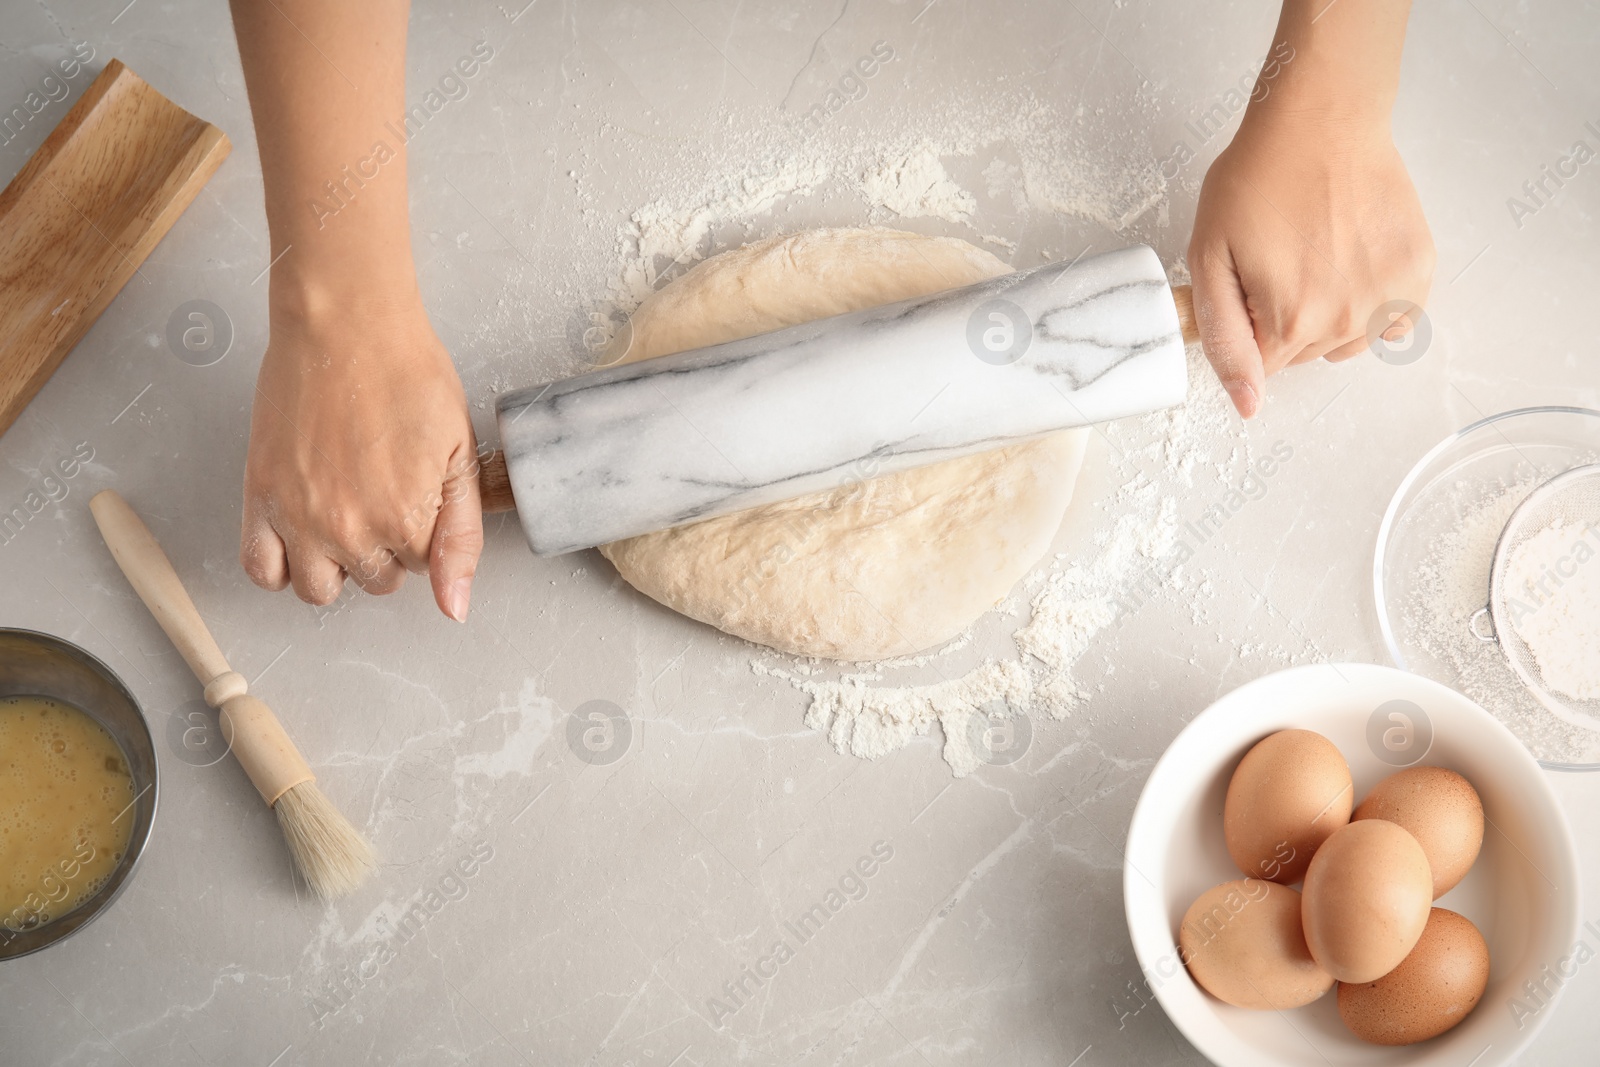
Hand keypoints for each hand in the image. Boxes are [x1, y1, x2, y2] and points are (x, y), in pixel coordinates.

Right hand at [240, 291, 482, 620]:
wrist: (345, 326)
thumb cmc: (407, 374)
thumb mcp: (461, 454)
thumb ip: (461, 536)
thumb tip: (452, 607)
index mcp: (405, 521)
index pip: (422, 568)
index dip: (424, 530)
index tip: (418, 491)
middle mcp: (349, 530)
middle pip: (375, 580)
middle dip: (385, 549)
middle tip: (382, 494)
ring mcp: (299, 518)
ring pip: (318, 590)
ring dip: (335, 565)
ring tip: (344, 517)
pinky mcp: (259, 498)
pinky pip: (259, 569)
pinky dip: (278, 565)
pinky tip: (300, 534)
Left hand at [1188, 111, 1434, 417]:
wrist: (1321, 121)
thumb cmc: (1258, 178)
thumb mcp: (1209, 259)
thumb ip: (1223, 338)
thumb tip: (1248, 403)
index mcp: (1291, 323)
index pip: (1263, 366)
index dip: (1249, 322)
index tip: (1249, 278)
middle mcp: (1347, 321)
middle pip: (1303, 354)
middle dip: (1284, 318)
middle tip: (1279, 257)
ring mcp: (1389, 298)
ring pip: (1346, 342)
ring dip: (1328, 313)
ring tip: (1317, 253)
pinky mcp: (1419, 272)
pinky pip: (1393, 320)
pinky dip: (1373, 302)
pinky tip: (1354, 259)